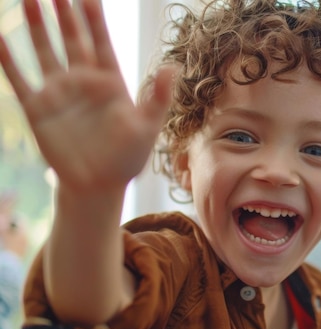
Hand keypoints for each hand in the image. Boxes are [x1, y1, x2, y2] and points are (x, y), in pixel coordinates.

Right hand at [0, 0, 174, 193]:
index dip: (94, 18)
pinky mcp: (38, 108)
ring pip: (44, 50)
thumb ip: (157, 97)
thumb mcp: (148, 126)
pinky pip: (19, 79)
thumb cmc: (127, 157)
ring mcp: (59, 92)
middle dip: (64, 13)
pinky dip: (7, 59)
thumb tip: (172, 67)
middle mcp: (83, 81)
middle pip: (71, 38)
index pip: (100, 41)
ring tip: (29, 0)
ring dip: (36, 26)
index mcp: (110, 81)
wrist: (98, 185)